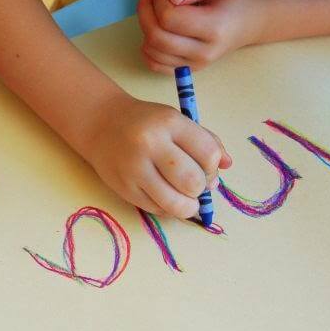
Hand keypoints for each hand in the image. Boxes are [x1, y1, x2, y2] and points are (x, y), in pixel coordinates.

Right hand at [84, 95, 231, 217]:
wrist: (101, 123)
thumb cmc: (147, 122)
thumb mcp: (177, 120)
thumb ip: (206, 140)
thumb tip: (227, 165)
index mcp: (169, 123)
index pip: (208, 154)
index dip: (213, 167)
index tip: (207, 168)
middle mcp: (150, 144)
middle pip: (193, 182)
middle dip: (201, 188)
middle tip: (195, 183)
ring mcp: (134, 169)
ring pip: (176, 204)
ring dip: (188, 205)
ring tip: (186, 197)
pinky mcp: (124, 189)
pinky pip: (157, 210)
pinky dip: (168, 207)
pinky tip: (165, 194)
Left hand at [137, 0, 266, 74]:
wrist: (250, 23)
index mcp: (214, 29)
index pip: (170, 18)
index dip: (157, 0)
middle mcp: (204, 52)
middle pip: (157, 37)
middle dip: (145, 11)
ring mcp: (195, 65)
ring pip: (152, 51)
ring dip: (144, 27)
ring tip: (152, 9)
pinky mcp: (187, 70)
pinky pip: (155, 65)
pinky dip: (147, 48)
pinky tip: (153, 30)